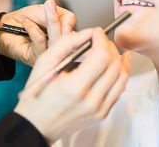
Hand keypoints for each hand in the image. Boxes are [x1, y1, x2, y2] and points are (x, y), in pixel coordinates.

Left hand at [0, 0, 75, 65]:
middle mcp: (59, 48)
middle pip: (69, 38)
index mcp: (65, 37)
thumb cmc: (25, 19)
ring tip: (37, 15)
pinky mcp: (35, 58)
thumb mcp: (44, 11)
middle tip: (50, 6)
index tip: (65, 16)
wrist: (4, 27)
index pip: (80, 34)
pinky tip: (26, 24)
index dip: (72, 25)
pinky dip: (33, 29)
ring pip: (55, 40)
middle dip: (58, 21)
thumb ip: (59, 16)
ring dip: (48, 23)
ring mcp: (48, 55)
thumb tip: (69, 25)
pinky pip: (40, 42)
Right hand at [14, 27, 131, 143]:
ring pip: (122, 76)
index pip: (101, 56)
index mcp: (74, 88)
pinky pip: (120, 89)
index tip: (96, 32)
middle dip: (109, 46)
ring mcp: (99, 109)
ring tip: (109, 49)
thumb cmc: (36, 96)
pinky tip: (117, 63)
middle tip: (100, 40)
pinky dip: (120, 73)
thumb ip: (66, 43)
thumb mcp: (44, 63)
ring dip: (118, 58)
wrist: (37, 126)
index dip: (101, 39)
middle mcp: (90, 100)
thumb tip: (88, 33)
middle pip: (115, 64)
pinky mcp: (103, 113)